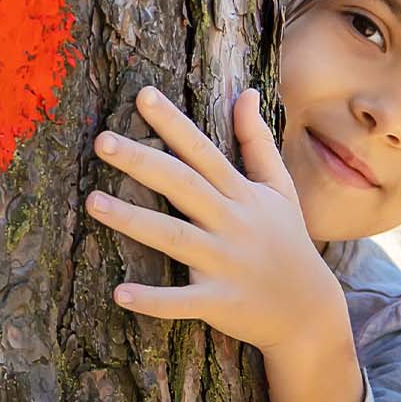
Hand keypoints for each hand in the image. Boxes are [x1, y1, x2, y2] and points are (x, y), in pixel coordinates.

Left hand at [85, 85, 344, 352]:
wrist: (308, 310)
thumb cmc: (287, 241)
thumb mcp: (279, 188)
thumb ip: (257, 141)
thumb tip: (244, 91)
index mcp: (242, 194)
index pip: (202, 151)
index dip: (173, 123)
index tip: (142, 96)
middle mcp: (231, 223)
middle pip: (182, 185)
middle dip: (142, 161)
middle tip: (102, 140)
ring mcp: (225, 263)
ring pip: (173, 237)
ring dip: (132, 220)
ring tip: (91, 202)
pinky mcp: (219, 302)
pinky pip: (181, 300)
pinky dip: (152, 299)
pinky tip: (119, 292)